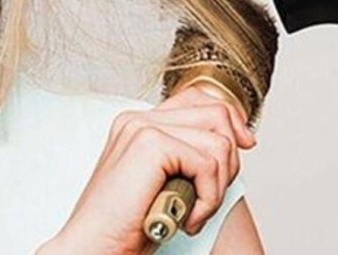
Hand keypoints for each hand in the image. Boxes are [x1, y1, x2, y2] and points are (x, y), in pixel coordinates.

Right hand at [37, 86, 256, 254]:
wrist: (93, 250)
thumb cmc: (128, 226)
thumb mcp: (167, 180)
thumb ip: (190, 153)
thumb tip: (239, 138)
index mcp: (139, 123)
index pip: (198, 98)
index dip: (230, 119)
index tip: (245, 145)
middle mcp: (139, 119)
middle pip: (217, 115)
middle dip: (229, 159)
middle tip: (209, 197)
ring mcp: (143, 128)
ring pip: (219, 142)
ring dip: (217, 187)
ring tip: (195, 212)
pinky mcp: (151, 145)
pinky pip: (208, 164)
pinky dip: (208, 198)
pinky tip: (188, 219)